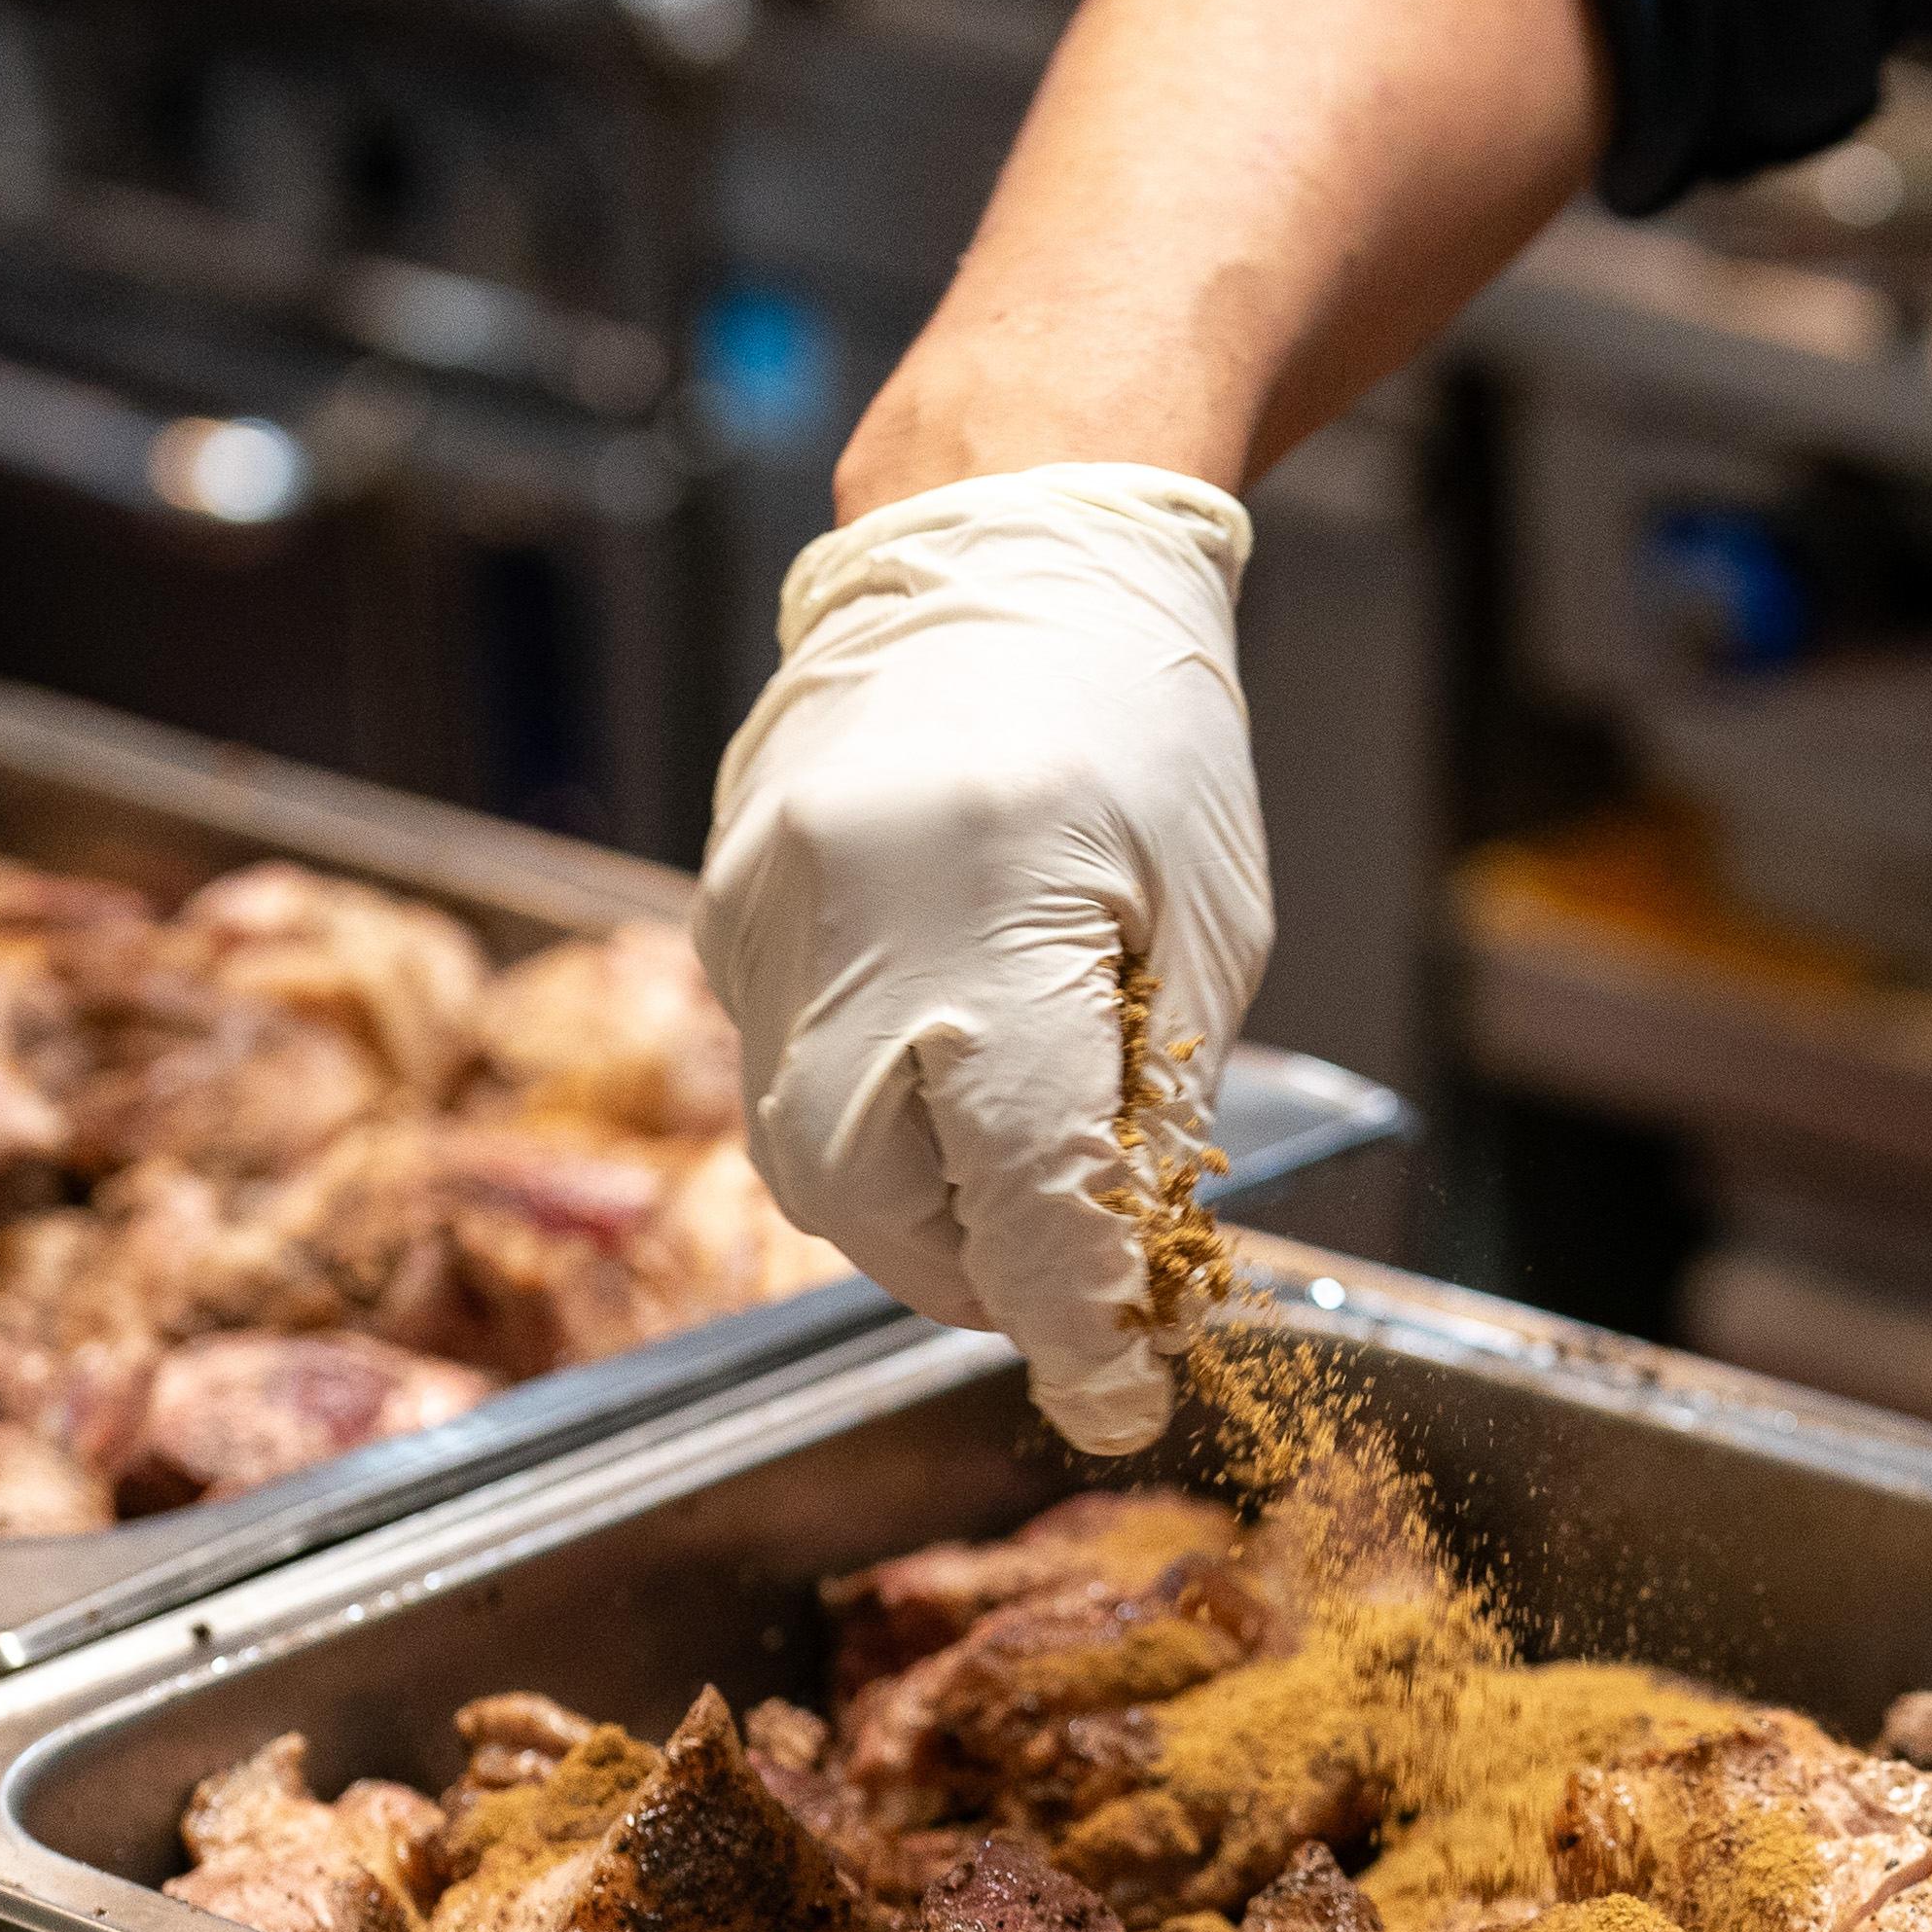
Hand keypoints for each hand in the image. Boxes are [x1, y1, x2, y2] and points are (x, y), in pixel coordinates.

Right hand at [696, 464, 1270, 1455]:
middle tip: (1063, 1282)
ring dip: (912, 1215)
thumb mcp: (1207, 927)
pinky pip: (774, 1074)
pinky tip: (935, 1079)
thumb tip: (1124, 1272)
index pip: (1024, 1198)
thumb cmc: (1146, 725)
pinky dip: (858, 1122)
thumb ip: (1154, 1108)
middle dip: (978, 1280)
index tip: (1118, 1394)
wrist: (1009, 537)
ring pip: (805, 1163)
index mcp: (1002, 925)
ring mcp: (764, 918)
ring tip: (1007, 1188)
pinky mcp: (724, 907)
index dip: (1074, 1321)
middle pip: (879, 1211)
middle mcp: (854, 927)